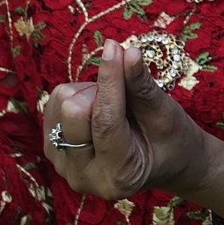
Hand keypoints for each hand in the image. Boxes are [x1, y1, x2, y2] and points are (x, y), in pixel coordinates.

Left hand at [39, 41, 217, 201]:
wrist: (164, 164)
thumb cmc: (171, 141)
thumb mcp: (165, 115)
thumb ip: (142, 86)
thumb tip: (128, 53)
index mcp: (117, 175)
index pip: (106, 120)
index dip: (111, 80)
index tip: (115, 47)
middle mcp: (83, 177)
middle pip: (74, 112)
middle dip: (101, 91)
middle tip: (126, 93)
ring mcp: (63, 166)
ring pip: (61, 104)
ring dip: (90, 93)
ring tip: (116, 106)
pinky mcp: (52, 150)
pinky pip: (54, 105)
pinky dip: (79, 97)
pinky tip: (98, 110)